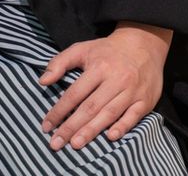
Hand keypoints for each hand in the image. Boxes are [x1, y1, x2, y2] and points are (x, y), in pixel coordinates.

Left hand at [39, 23, 171, 151]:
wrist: (144, 42)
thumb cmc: (108, 50)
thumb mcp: (83, 48)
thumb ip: (60, 62)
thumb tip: (42, 81)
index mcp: (99, 66)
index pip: (75, 93)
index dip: (59, 110)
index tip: (46, 126)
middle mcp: (115, 79)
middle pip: (91, 107)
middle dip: (72, 126)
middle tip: (56, 143)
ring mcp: (132, 90)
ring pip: (109, 113)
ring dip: (92, 130)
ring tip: (76, 144)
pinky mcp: (145, 100)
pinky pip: (133, 116)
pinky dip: (122, 127)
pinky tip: (110, 137)